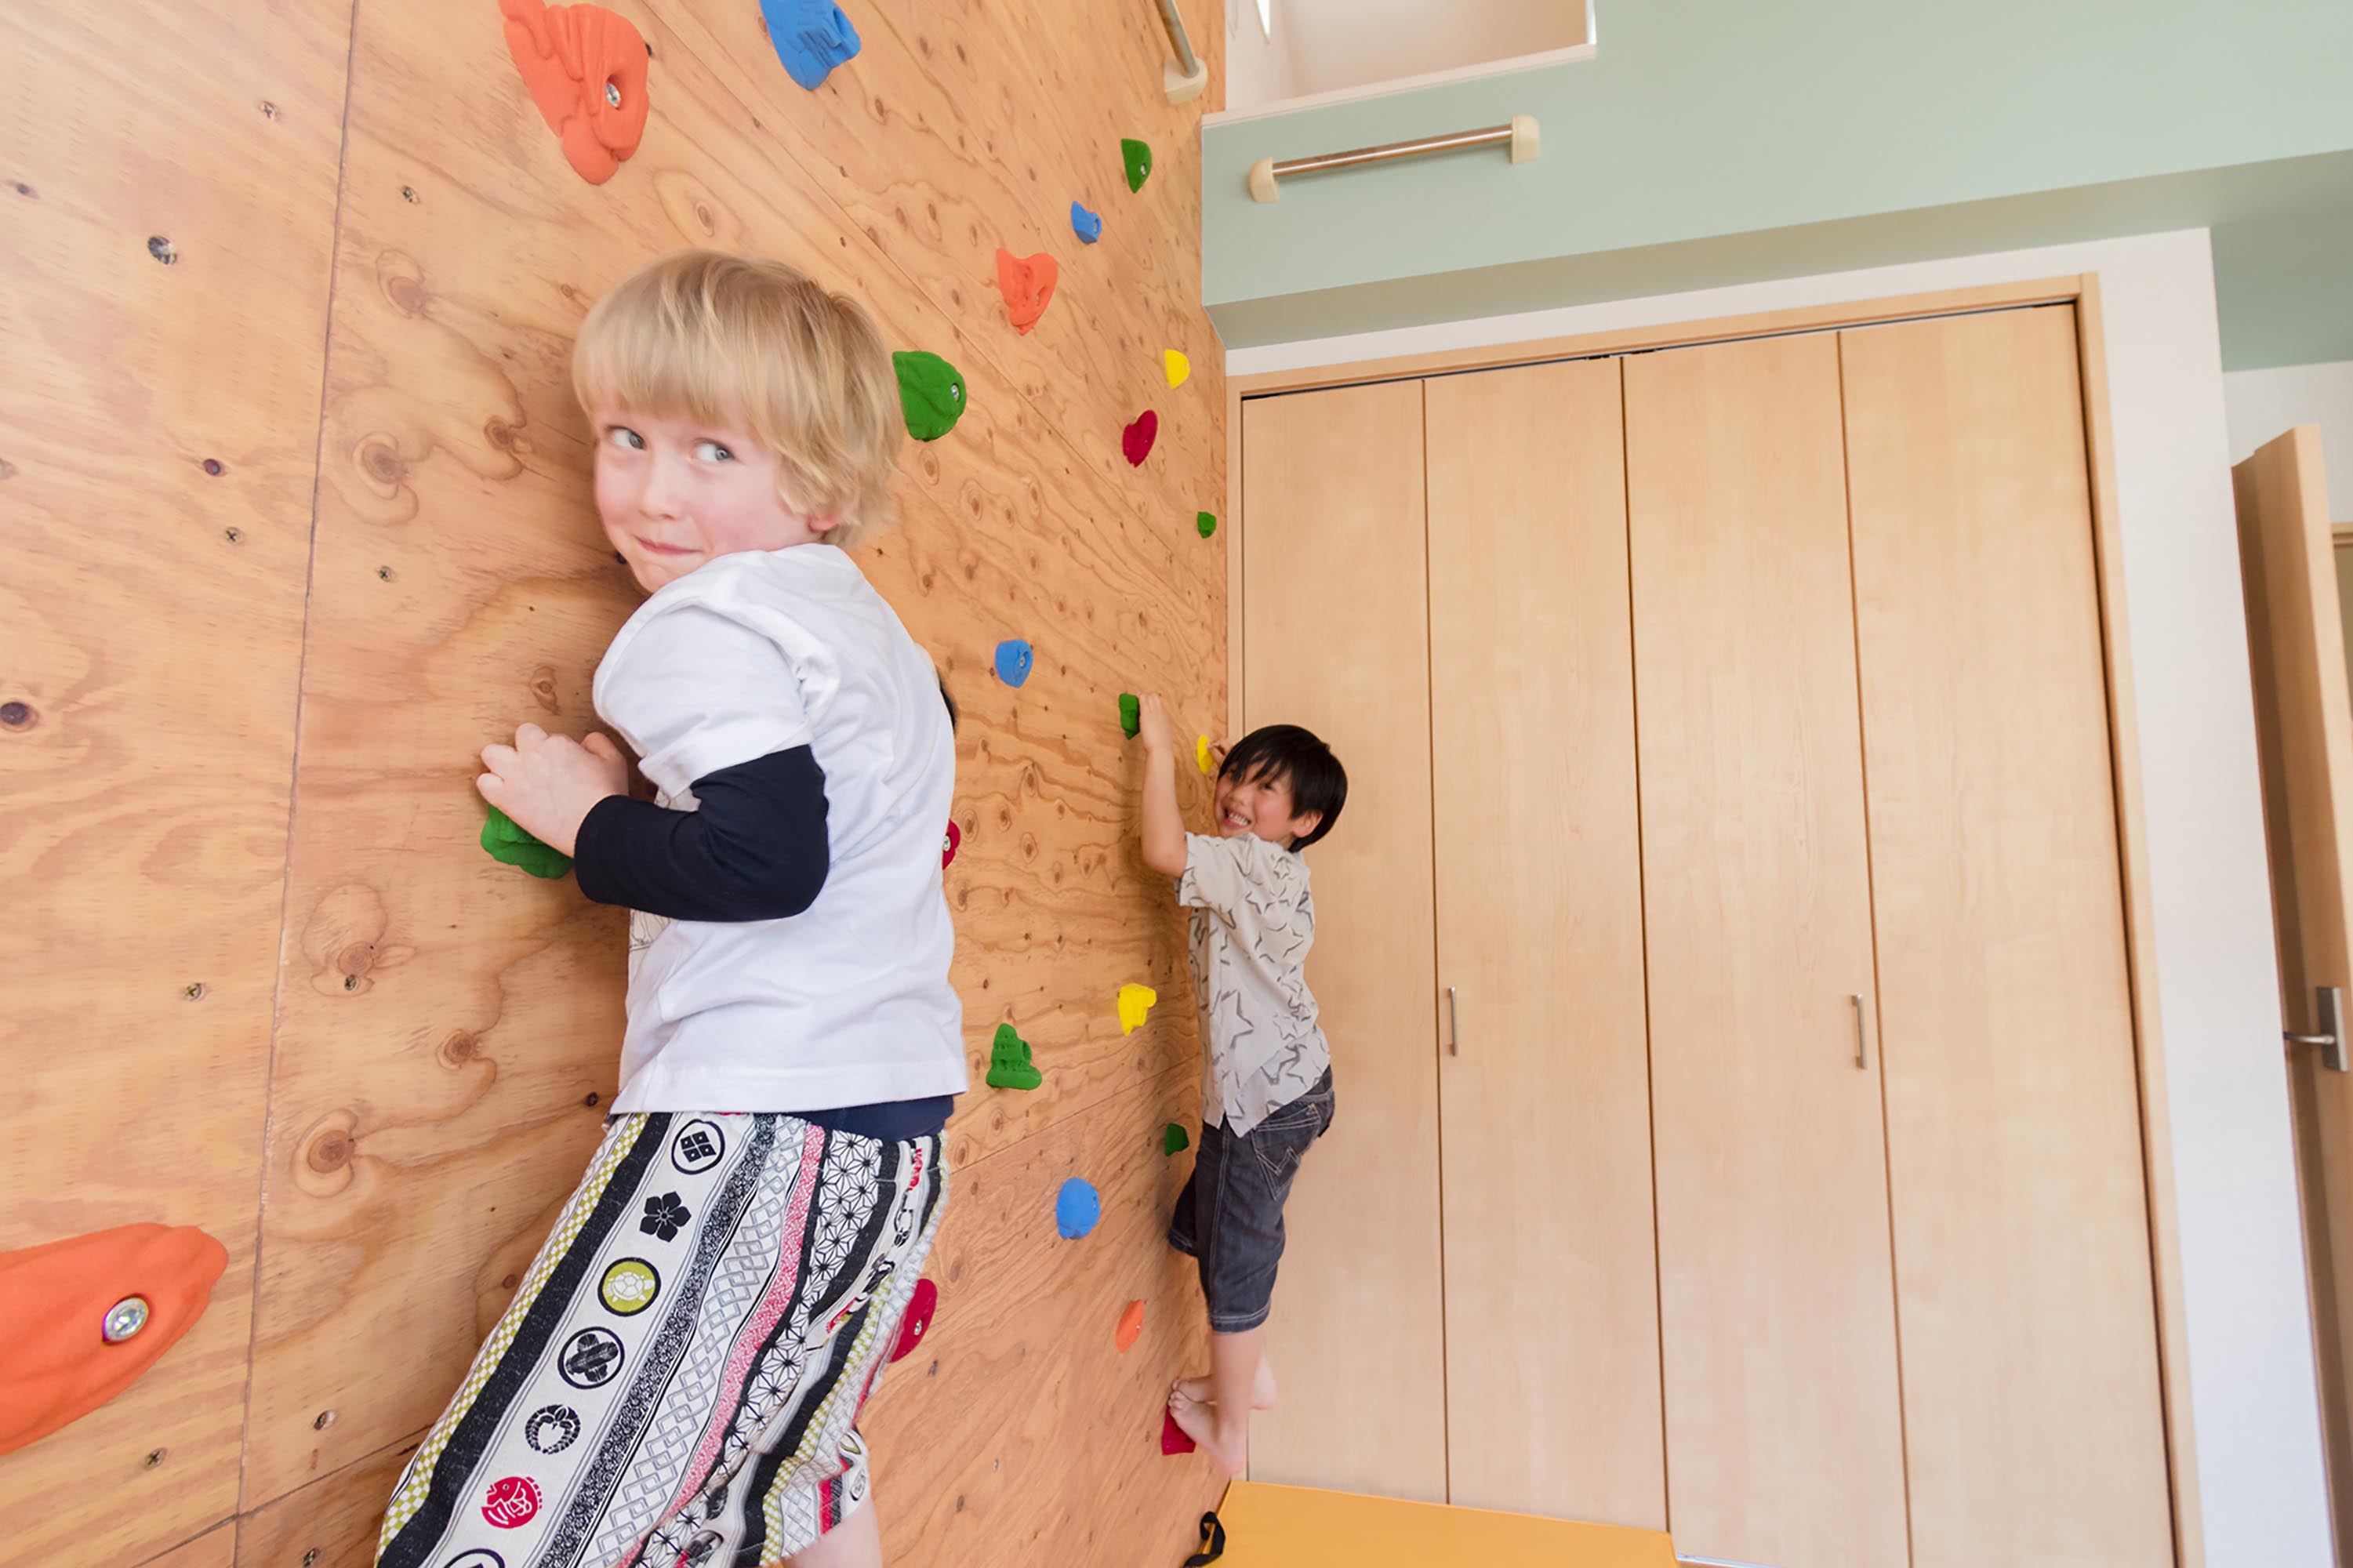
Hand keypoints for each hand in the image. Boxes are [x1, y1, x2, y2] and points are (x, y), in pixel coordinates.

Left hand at [477, 724, 629, 856]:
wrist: (597, 828)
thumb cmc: (606, 796)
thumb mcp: (613, 759)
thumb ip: (596, 742)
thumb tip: (585, 742)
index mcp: (556, 743)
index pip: (543, 734)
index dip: (550, 746)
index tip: (557, 760)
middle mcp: (532, 755)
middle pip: (517, 736)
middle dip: (525, 746)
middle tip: (536, 763)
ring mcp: (515, 776)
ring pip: (490, 754)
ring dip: (501, 761)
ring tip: (514, 775)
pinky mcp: (506, 800)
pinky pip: (484, 784)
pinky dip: (491, 786)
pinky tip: (506, 793)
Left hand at [1137, 693, 1176, 756]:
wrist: (1161, 749)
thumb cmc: (1161, 747)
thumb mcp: (1162, 736)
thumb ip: (1159, 731)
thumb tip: (1155, 733)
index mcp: (1165, 718)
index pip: (1159, 706)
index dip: (1152, 704)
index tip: (1146, 706)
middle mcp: (1161, 713)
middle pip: (1155, 697)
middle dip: (1147, 696)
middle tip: (1140, 700)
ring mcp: (1154, 713)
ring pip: (1150, 696)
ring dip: (1142, 696)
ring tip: (1135, 698)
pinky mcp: (1146, 714)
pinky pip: (1143, 700)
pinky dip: (1138, 698)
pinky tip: (1133, 698)